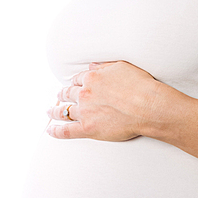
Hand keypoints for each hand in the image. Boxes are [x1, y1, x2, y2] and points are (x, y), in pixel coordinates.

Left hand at [46, 61, 160, 140]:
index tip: (74, 85)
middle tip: (59, 96)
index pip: (78, 80)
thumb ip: (105, 66)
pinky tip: (50, 130)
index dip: (75, 83)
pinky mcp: (87, 129)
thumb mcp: (122, 67)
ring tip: (50, 111)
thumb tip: (92, 66)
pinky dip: (56, 131)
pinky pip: (66, 131)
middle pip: (69, 94)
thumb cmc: (140, 85)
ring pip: (64, 111)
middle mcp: (85, 94)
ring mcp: (85, 112)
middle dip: (63, 95)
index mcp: (92, 78)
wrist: (147, 106)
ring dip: (55, 111)